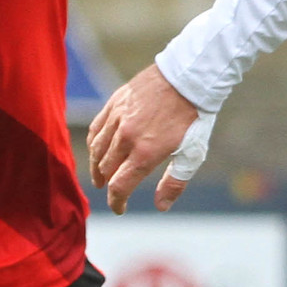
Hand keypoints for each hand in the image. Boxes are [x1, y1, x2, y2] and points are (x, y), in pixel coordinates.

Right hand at [86, 63, 206, 212]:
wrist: (188, 77)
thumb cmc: (193, 117)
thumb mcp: (192, 154)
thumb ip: (174, 182)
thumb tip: (161, 206)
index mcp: (145, 153)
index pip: (119, 186)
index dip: (117, 202)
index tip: (120, 209)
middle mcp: (126, 137)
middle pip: (105, 170)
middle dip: (108, 185)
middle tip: (114, 191)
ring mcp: (117, 119)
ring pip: (97, 151)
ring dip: (97, 167)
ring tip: (101, 175)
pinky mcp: (114, 104)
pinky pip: (95, 129)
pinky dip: (94, 144)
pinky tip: (98, 150)